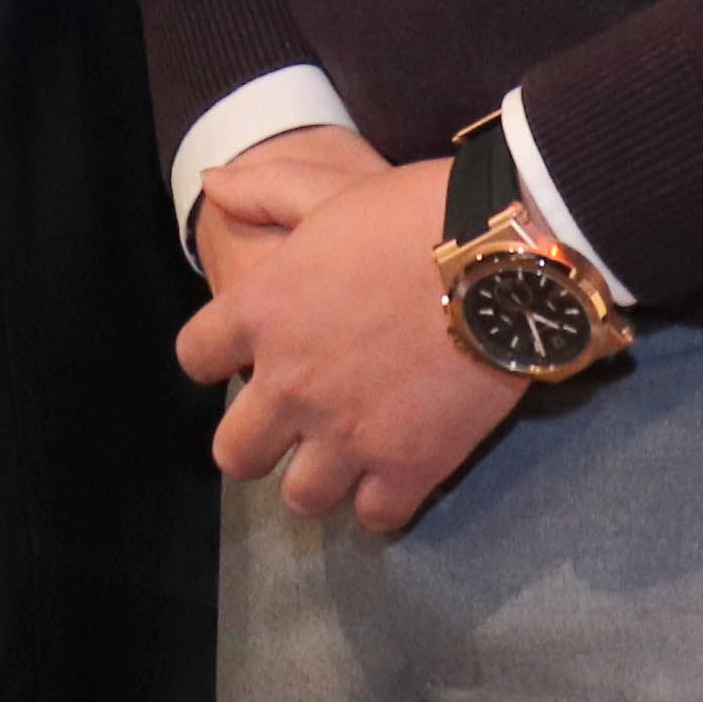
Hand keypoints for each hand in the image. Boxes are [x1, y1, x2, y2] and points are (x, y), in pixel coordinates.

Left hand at [174, 152, 525, 534]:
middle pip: (236, 454)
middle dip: (259, 442)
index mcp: (261, 312)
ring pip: (301, 499)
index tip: (249, 355)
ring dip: (320, 479)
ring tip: (347, 454)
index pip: (196, 357)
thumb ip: (265, 190)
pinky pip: (375, 516)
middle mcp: (290, 384)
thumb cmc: (415, 212)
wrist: (506, 253)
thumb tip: (211, 184)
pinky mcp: (408, 466)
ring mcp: (346, 433)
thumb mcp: (330, 188)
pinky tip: (398, 470)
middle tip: (294, 424)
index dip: (218, 358)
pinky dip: (383, 500)